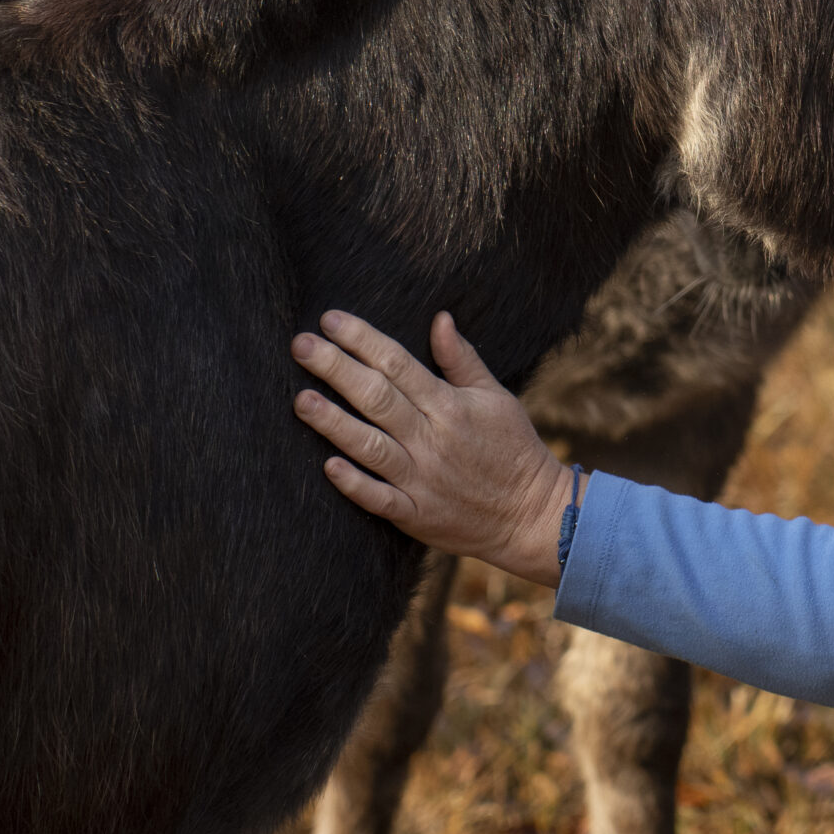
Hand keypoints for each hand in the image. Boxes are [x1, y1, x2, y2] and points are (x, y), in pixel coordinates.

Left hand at [291, 310, 577, 587]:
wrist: (533, 514)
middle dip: (335, 368)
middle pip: (376, 397)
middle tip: (300, 345)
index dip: (362, 339)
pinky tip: (328, 466)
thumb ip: (461, 359)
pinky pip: (381, 499)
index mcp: (450, 406)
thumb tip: (439, 319)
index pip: (397, 363)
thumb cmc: (513, 448)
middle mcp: (432, 439)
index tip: (330, 319)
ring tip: (300, 400)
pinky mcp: (416, 514)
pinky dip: (355, 484)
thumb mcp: (495, 396)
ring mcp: (422, 479)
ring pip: (370, 446)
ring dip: (333, 423)